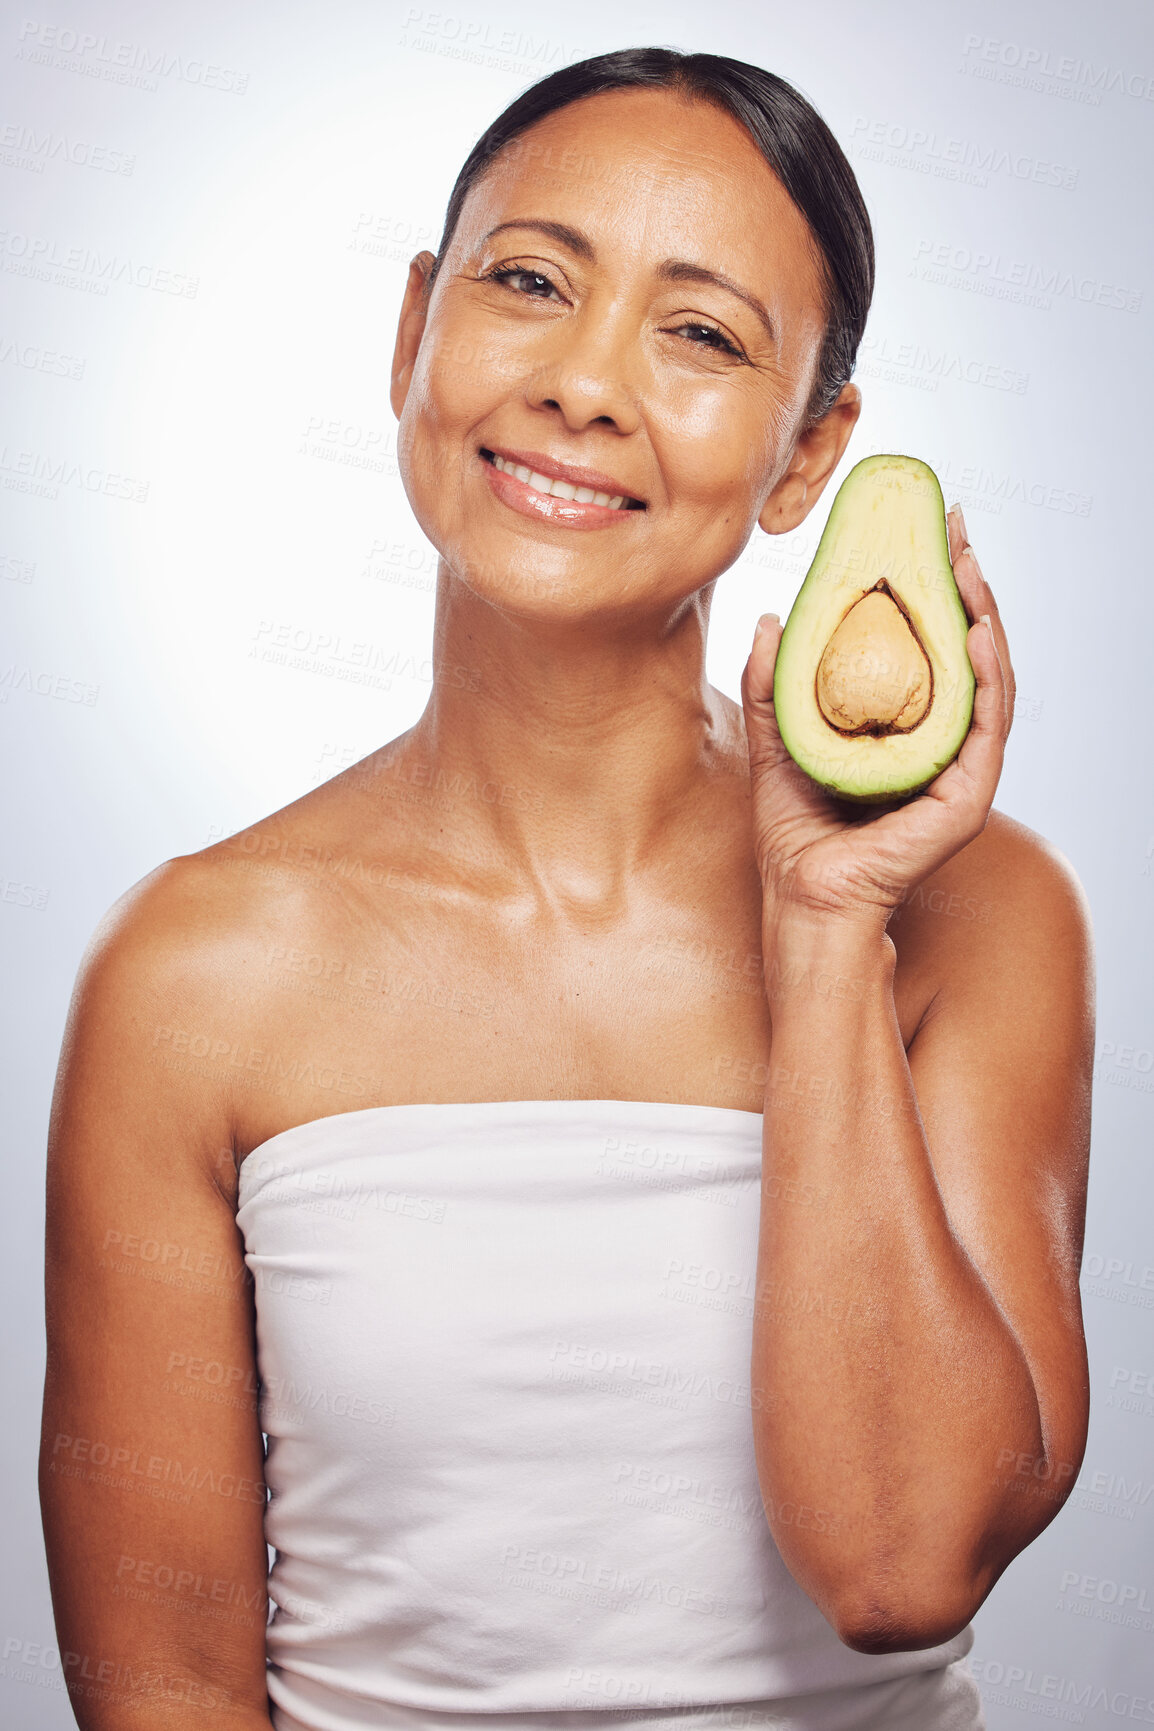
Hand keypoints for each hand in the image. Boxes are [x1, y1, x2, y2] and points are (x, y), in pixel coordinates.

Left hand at [740, 506, 1014, 929]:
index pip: (934, 648)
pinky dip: (987, 676)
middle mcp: (944, 747)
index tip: (926, 533)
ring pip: (989, 682)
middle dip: (967, 586)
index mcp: (910, 730)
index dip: (935, 590)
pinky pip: (986, 728)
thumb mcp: (775, 738)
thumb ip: (772, 683)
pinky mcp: (965, 799)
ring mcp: (961, 773)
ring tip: (967, 568)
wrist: (801, 896)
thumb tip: (771, 618)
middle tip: (956, 529)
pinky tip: (974, 632)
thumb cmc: (793, 832)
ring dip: (983, 618)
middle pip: (969, 654)